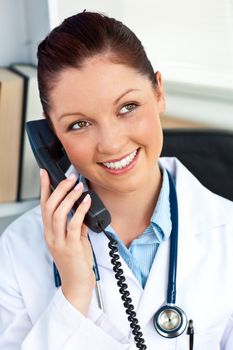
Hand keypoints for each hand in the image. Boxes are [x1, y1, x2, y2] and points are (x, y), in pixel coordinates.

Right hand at [40, 169, 94, 315]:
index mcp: (50, 232)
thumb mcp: (74, 239)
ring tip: (78, 186)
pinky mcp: (71, 247)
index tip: (45, 173)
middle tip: (70, 178)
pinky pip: (73, 225)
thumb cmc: (76, 262)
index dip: (43, 188)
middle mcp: (51, 235)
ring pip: (58, 213)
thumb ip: (76, 225)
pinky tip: (86, 201)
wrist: (78, 284)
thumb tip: (82, 209)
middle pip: (49, 206)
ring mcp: (59, 242)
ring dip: (69, 197)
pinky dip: (80, 210)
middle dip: (59, 189)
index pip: (43, 206)